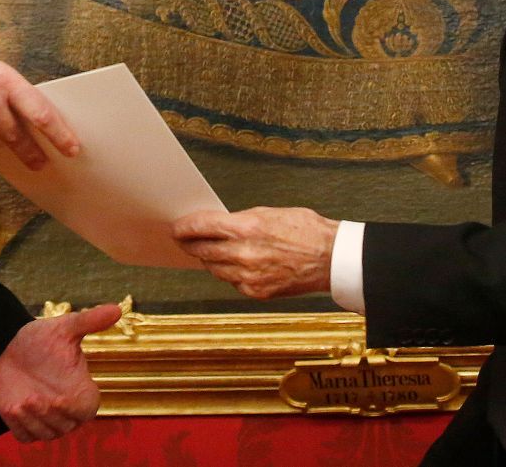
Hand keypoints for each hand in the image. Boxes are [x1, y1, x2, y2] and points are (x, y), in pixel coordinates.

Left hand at [0, 304, 121, 442]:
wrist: (5, 348)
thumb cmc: (40, 339)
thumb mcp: (64, 328)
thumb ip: (90, 321)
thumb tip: (117, 309)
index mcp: (80, 389)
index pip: (87, 409)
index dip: (75, 408)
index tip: (60, 398)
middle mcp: (66, 408)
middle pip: (66, 426)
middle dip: (49, 414)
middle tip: (34, 397)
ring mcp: (45, 419)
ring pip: (46, 433)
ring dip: (34, 420)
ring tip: (22, 400)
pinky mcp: (25, 425)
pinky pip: (26, 436)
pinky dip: (21, 426)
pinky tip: (13, 407)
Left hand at [172, 206, 338, 298]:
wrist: (330, 258)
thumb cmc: (305, 230)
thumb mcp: (269, 213)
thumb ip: (241, 221)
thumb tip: (220, 226)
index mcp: (246, 228)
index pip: (201, 227)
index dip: (184, 228)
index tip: (176, 228)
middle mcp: (243, 253)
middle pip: (202, 250)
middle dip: (191, 244)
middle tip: (185, 240)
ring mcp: (248, 276)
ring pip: (214, 269)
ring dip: (210, 259)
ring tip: (212, 251)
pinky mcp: (256, 292)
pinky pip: (231, 282)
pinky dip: (230, 274)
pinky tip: (237, 265)